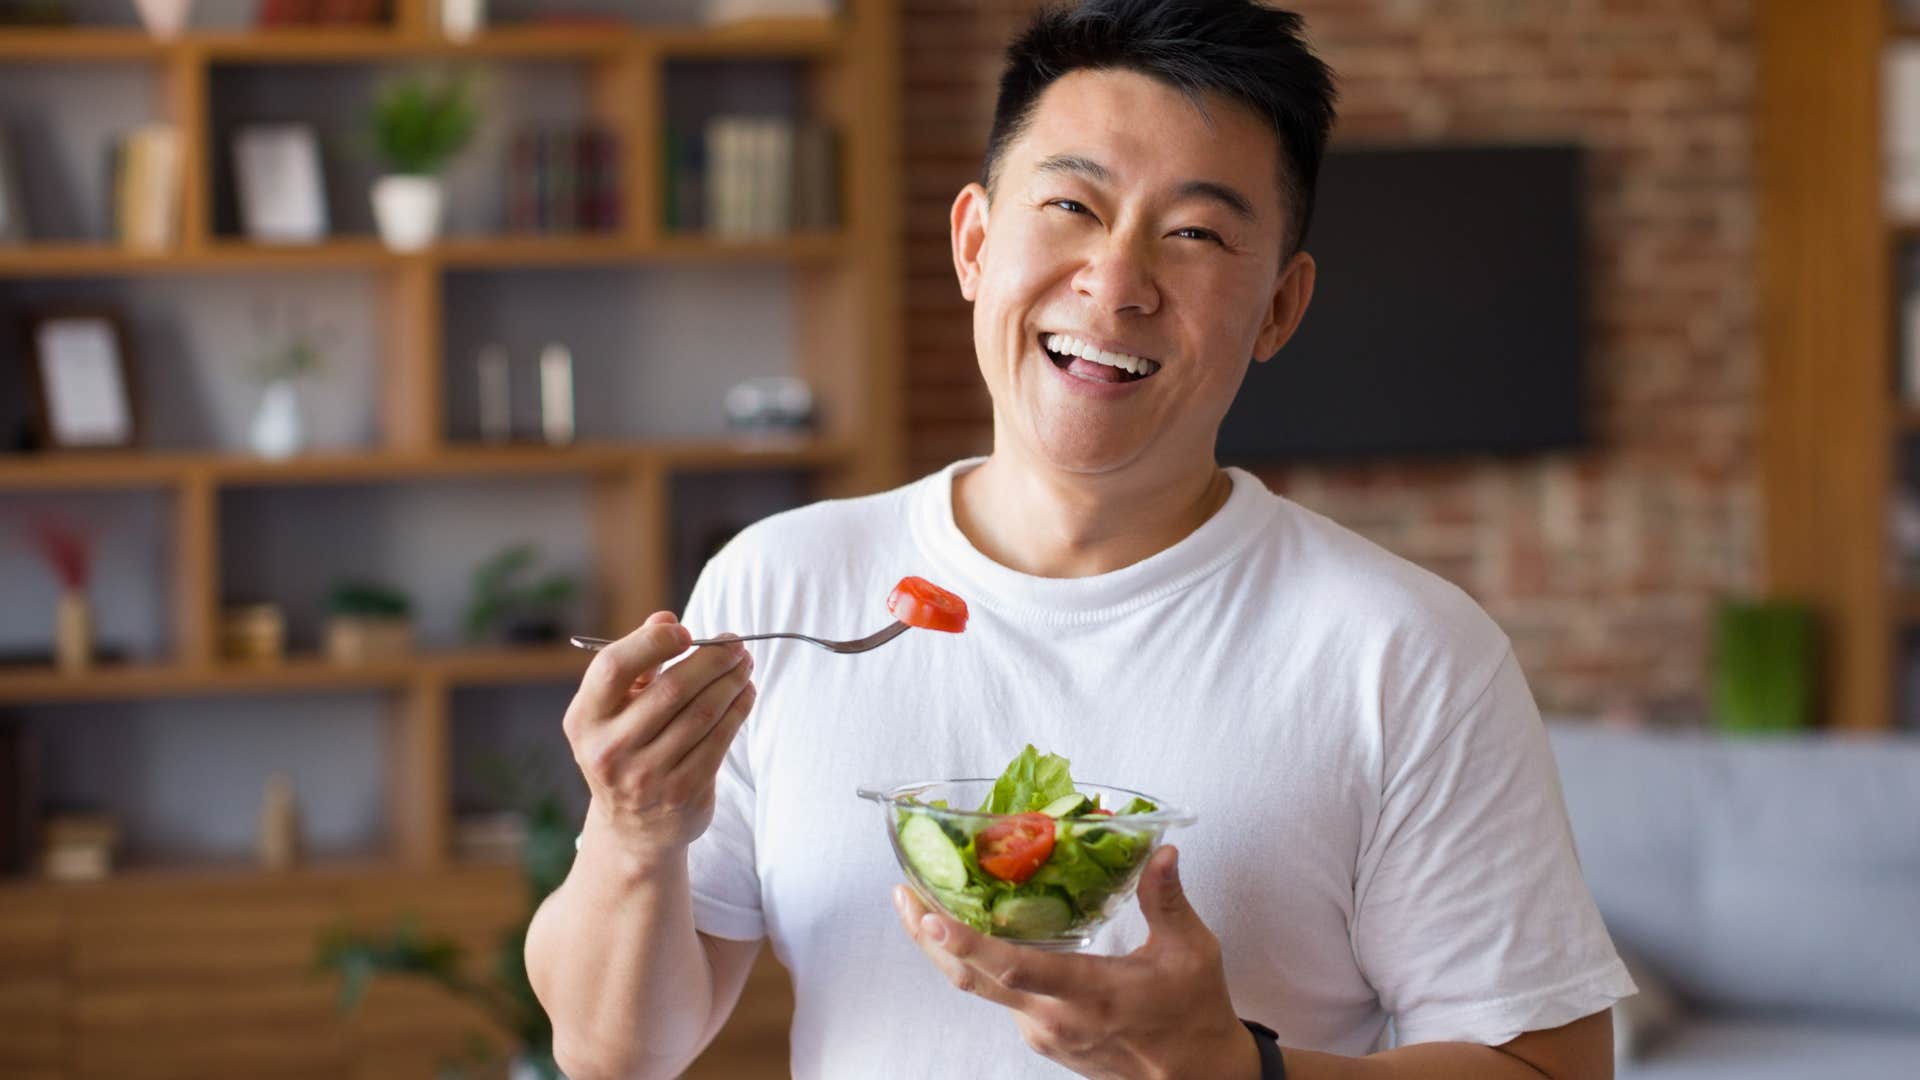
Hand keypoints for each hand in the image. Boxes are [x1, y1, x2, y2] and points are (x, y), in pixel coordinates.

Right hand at [562, 611, 756, 862]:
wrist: (632, 828)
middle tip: (735, 643)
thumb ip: (638, 662)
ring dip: (731, 681)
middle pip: (672, 689)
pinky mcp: (682, 793)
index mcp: (585, 719)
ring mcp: (646, 776)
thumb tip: (665, 618)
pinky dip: (739, 710)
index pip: (614, 667)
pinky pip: (720, 740)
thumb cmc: (626, 747)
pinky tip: (746, 693)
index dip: (652, 642)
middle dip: (712, 659)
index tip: (685, 630)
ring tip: (745, 664)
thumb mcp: (615, 708)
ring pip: (703, 713)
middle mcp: (609, 750)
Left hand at [894, 845, 1258, 1079]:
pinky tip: (969, 930)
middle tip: (902, 894)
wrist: (1197, 1078)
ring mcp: (1043, 1032)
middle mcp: (1054, 1019)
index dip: (968, 945)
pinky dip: (978, 962)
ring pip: (981, 988)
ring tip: (923, 903)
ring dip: (949, 949)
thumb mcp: (1191, 952)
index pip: (1014, 970)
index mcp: (1090, 996)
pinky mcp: (1042, 1036)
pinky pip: (999, 996)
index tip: (931, 920)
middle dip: (929, 937)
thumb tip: (1161, 851)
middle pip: (974, 980)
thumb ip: (1166, 899)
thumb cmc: (1193, 1015)